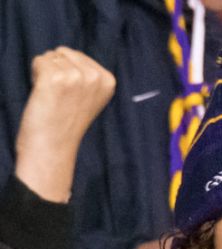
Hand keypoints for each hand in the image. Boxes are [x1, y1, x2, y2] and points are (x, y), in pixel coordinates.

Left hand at [14, 47, 115, 202]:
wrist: (54, 145)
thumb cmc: (67, 121)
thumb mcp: (90, 97)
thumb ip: (87, 75)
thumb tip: (66, 53)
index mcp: (108, 80)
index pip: (78, 55)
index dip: (69, 71)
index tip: (72, 94)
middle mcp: (95, 77)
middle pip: (64, 53)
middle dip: (56, 69)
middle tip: (60, 96)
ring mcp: (76, 77)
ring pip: (50, 57)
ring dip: (45, 74)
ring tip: (52, 96)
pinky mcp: (55, 78)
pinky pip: (39, 61)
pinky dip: (35, 75)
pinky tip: (43, 94)